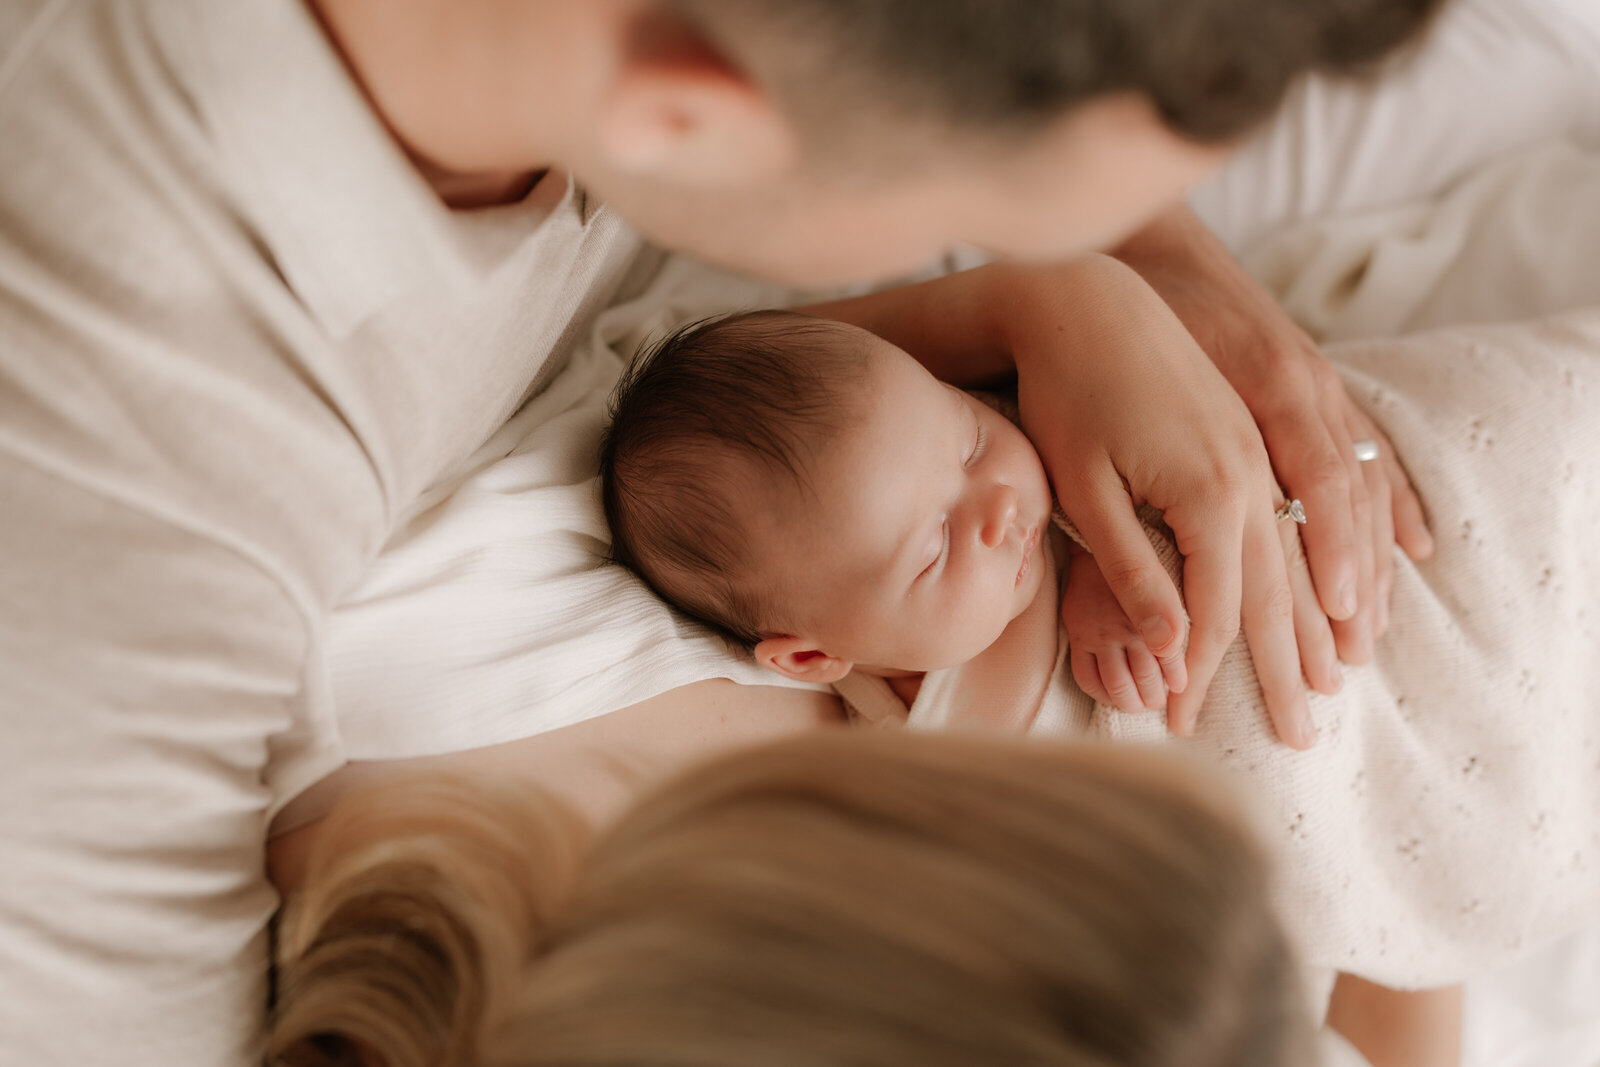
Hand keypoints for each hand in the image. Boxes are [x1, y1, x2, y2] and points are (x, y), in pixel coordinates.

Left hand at [1002, 256, 1317, 747]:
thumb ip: (1131, 568)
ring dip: (1338, 612)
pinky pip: (1337, 489)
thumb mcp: (1086, 487)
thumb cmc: (1069, 391)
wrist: (1089, 294)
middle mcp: (1259, 469)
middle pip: (1284, 588)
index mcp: (1212, 493)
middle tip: (1299, 734)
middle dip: (1289, 664)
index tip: (1183, 722)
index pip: (1218, 608)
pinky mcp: (1268, 420)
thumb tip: (1170, 647)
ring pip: (1321, 542)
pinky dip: (1365, 536)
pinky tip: (1394, 565)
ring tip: (1348, 672)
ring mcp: (1272, 441)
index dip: (1201, 671)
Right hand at [1061, 542, 1169, 713]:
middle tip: (1159, 696)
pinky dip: (1103, 693)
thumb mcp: (1172, 563)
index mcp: (1156, 604)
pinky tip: (1112, 692)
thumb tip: (1182, 647)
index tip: (1180, 686)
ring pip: (1118, 686)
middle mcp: (1127, 622)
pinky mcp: (1077, 629)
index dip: (1180, 681)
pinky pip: (1086, 678)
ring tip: (1140, 700)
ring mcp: (1098, 628)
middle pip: (1147, 680)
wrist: (1094, 527)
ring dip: (1133, 701)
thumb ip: (1180, 603)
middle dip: (1157, 696)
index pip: (1171, 659)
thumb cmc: (1141, 541)